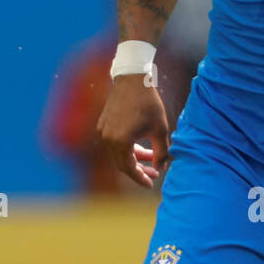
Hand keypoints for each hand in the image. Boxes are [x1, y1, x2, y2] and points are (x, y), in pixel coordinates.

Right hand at [97, 74, 168, 188]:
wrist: (132, 79)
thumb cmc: (148, 102)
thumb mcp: (160, 129)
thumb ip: (161, 152)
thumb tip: (161, 168)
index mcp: (121, 141)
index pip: (129, 168)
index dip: (140, 178)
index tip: (151, 184)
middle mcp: (108, 138)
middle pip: (122, 164)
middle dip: (139, 170)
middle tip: (155, 173)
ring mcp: (103, 132)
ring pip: (118, 154)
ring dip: (134, 159)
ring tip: (151, 158)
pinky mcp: (102, 125)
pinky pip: (114, 144)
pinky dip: (126, 149)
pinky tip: (141, 147)